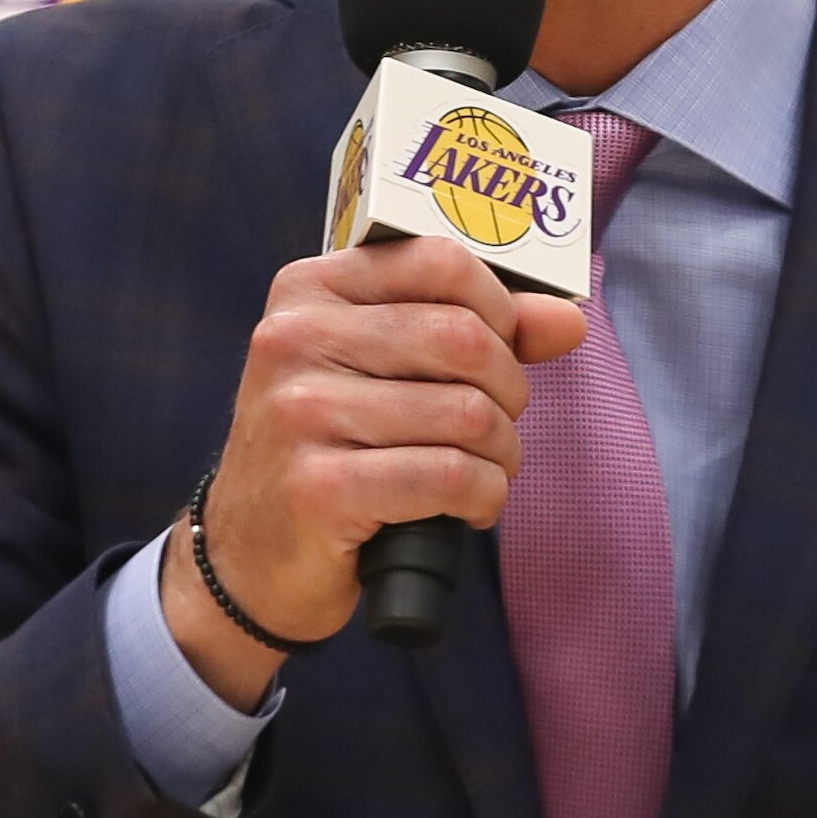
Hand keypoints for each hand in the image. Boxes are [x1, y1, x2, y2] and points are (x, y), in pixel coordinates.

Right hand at [161, 233, 585, 705]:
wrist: (249, 556)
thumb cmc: (328, 450)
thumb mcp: (379, 371)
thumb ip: (473, 330)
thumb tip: (567, 321)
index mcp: (308, 291)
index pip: (439, 261)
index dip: (499, 308)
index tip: (502, 353)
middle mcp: (294, 340)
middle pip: (464, 338)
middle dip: (509, 390)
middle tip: (496, 427)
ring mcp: (299, 414)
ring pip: (468, 413)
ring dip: (501, 454)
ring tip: (483, 472)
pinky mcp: (318, 488)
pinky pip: (450, 476)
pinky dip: (484, 498)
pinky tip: (468, 509)